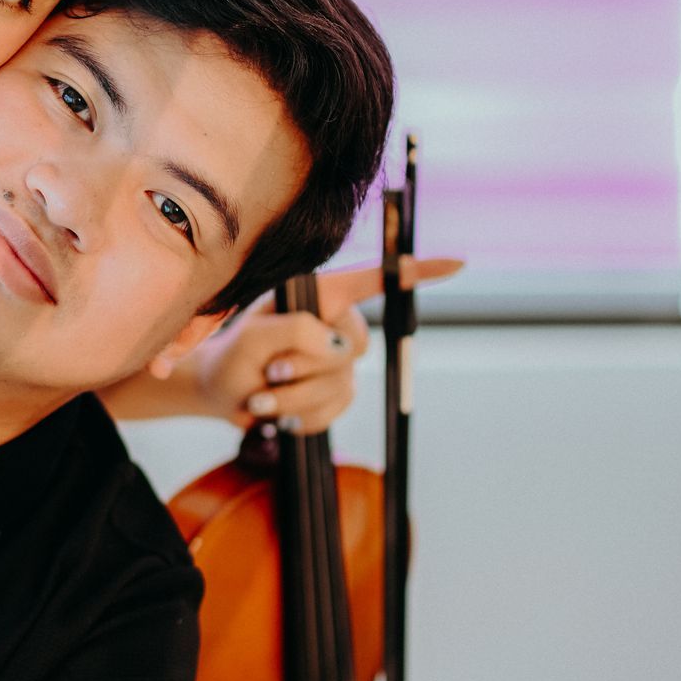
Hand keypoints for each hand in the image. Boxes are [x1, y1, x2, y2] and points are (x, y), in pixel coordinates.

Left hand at [185, 256, 463, 433]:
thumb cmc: (231, 356)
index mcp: (317, 297)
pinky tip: (278, 413)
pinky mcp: (337, 394)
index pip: (373, 281)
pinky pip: (336, 410)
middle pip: (355, 346)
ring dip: (295, 397)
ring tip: (262, 394)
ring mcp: (339, 362)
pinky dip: (302, 417)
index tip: (459, 264)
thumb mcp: (251, 337)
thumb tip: (339, 348)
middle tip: (270, 371)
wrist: (221, 394)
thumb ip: (294, 331)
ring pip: (342, 384)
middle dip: (307, 365)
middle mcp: (334, 324)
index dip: (415, 273)